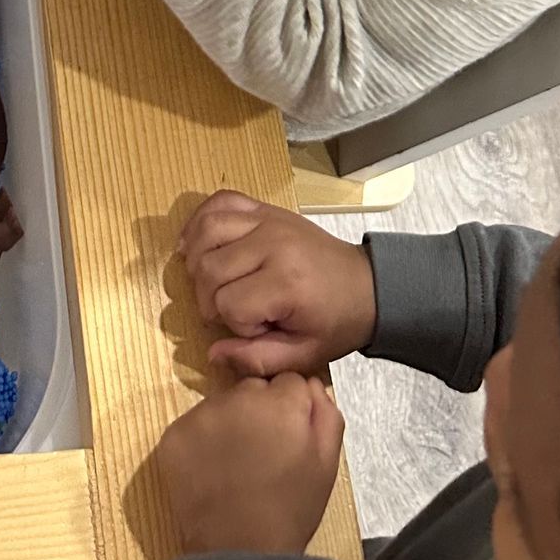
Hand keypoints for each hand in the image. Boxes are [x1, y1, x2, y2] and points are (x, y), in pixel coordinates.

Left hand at [156, 373, 344, 558]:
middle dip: (260, 411)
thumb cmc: (290, 510)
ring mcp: (200, 415)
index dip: (291, 408)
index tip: (287, 436)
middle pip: (252, 389)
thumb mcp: (327, 463)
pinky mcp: (173, 435)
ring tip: (236, 465)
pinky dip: (202, 441)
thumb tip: (309, 383)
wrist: (240, 553)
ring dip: (230, 423)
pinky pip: (192, 424)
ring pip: (221, 404)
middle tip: (263, 452)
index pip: (287, 381)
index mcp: (280, 402)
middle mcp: (237, 398)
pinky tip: (213, 470)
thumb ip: (325, 412)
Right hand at [180, 193, 377, 374]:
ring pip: (207, 231)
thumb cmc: (335, 323)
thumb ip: (258, 359)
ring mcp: (268, 220)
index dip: (235, 325)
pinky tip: (194, 243)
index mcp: (286, 283)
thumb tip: (212, 353)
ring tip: (207, 281)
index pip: (228, 304)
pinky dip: (199, 219)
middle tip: (229, 311)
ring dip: (197, 260)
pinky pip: (220, 200)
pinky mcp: (266, 208)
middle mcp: (273, 244)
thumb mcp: (304, 355)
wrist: (366, 285)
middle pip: (209, 267)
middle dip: (209, 298)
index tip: (259, 329)